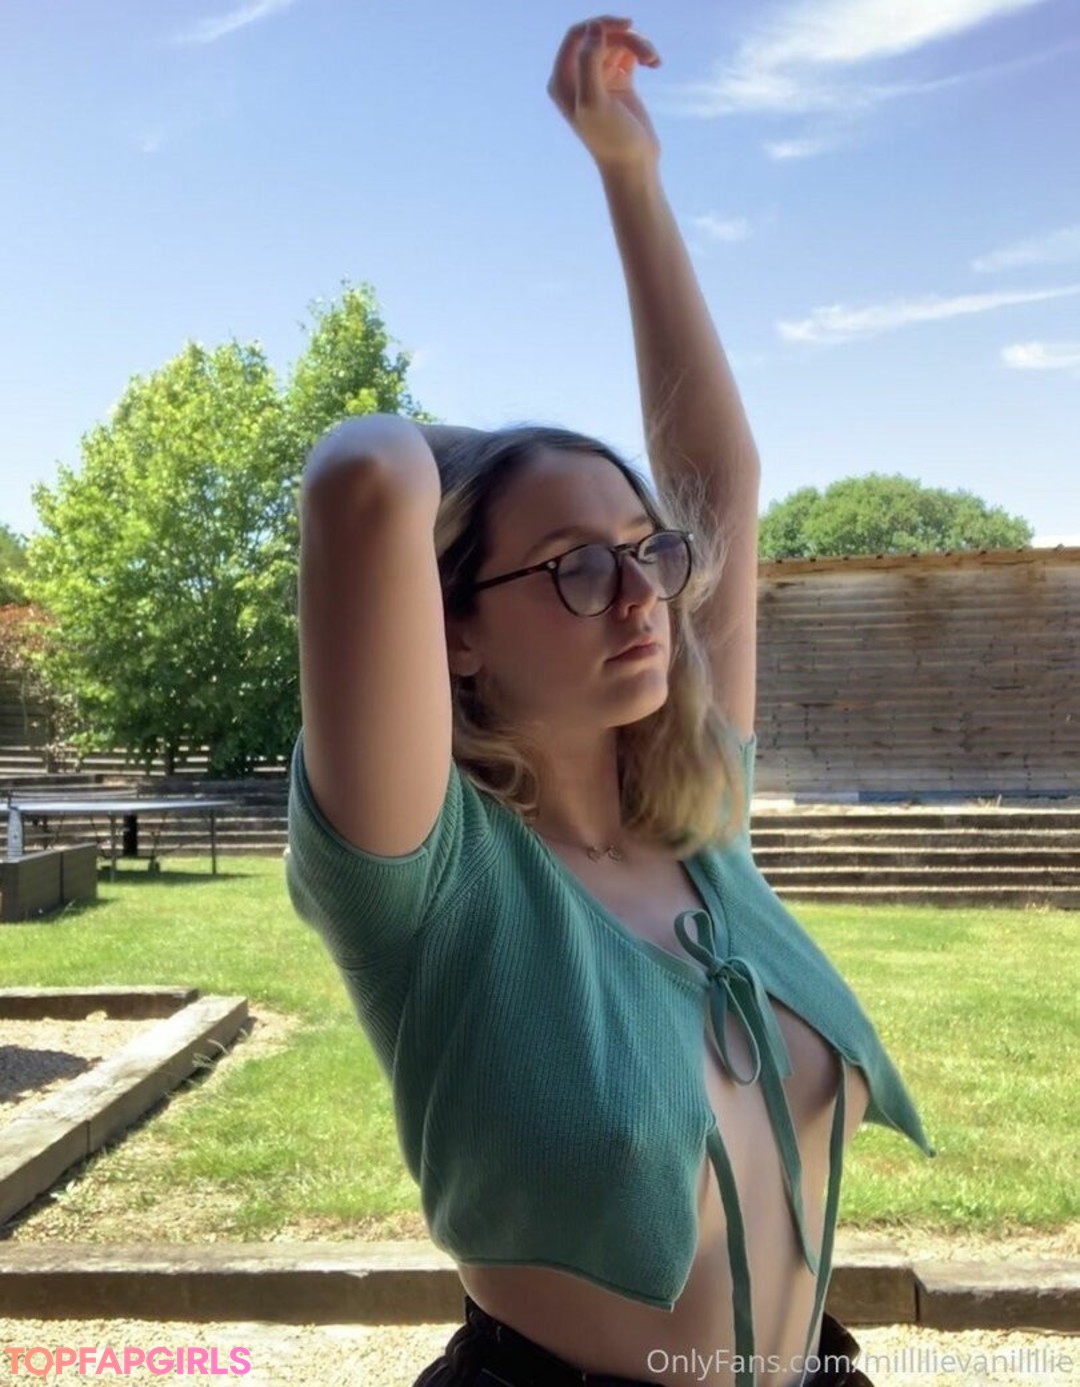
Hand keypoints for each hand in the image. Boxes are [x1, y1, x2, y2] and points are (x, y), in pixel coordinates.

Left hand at [547, 15, 661, 172]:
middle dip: (624, 38)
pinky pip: (629, 53)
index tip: (626, 26)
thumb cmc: (610, 138)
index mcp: (562, 81)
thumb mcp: (594, 101)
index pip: (577, 36)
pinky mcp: (619, 82)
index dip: (600, 25)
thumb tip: (595, 27)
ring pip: (617, 42)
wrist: (632, 165)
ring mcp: (599, 78)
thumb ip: (589, 62)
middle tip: (646, 52)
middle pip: (600, 36)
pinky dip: (643, 53)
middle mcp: (577, 77)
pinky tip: (655, 63)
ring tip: (653, 60)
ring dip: (637, 44)